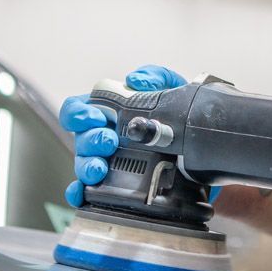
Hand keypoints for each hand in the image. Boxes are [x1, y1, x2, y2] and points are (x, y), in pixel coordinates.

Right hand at [58, 64, 185, 206]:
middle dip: (90, 141)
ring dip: (87, 167)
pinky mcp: (113, 184)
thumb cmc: (174, 110)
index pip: (75, 109)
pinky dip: (80, 194)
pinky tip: (82, 195)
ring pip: (83, 165)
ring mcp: (104, 160)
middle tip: (109, 142)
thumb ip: (154, 75)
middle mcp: (99, 136)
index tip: (96, 117)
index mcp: (106, 111)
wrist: (195, 138)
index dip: (78, 113)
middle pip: (79, 139)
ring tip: (100, 169)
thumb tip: (135, 80)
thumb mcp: (170, 87)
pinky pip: (87, 191)